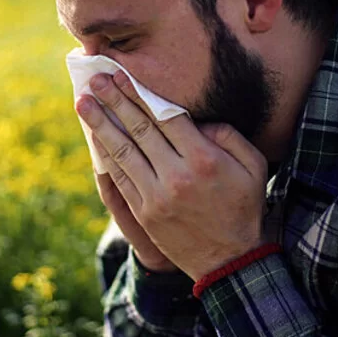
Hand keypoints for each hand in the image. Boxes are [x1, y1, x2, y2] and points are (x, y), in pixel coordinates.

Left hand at [76, 71, 268, 280]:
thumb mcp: (254, 165)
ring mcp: (157, 196)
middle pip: (139, 129)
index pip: (165, 117)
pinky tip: (95, 138)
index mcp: (204, 159)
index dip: (139, 93)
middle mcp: (177, 175)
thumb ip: (228, 135)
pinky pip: (120, 178)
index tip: (122, 76)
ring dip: (100, 125)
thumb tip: (196, 120)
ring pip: (122, 152)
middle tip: (95, 80)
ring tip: (83, 104)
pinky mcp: (145, 212)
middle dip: (114, 101)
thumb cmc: (243, 206)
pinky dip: (105, 156)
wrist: (230, 260)